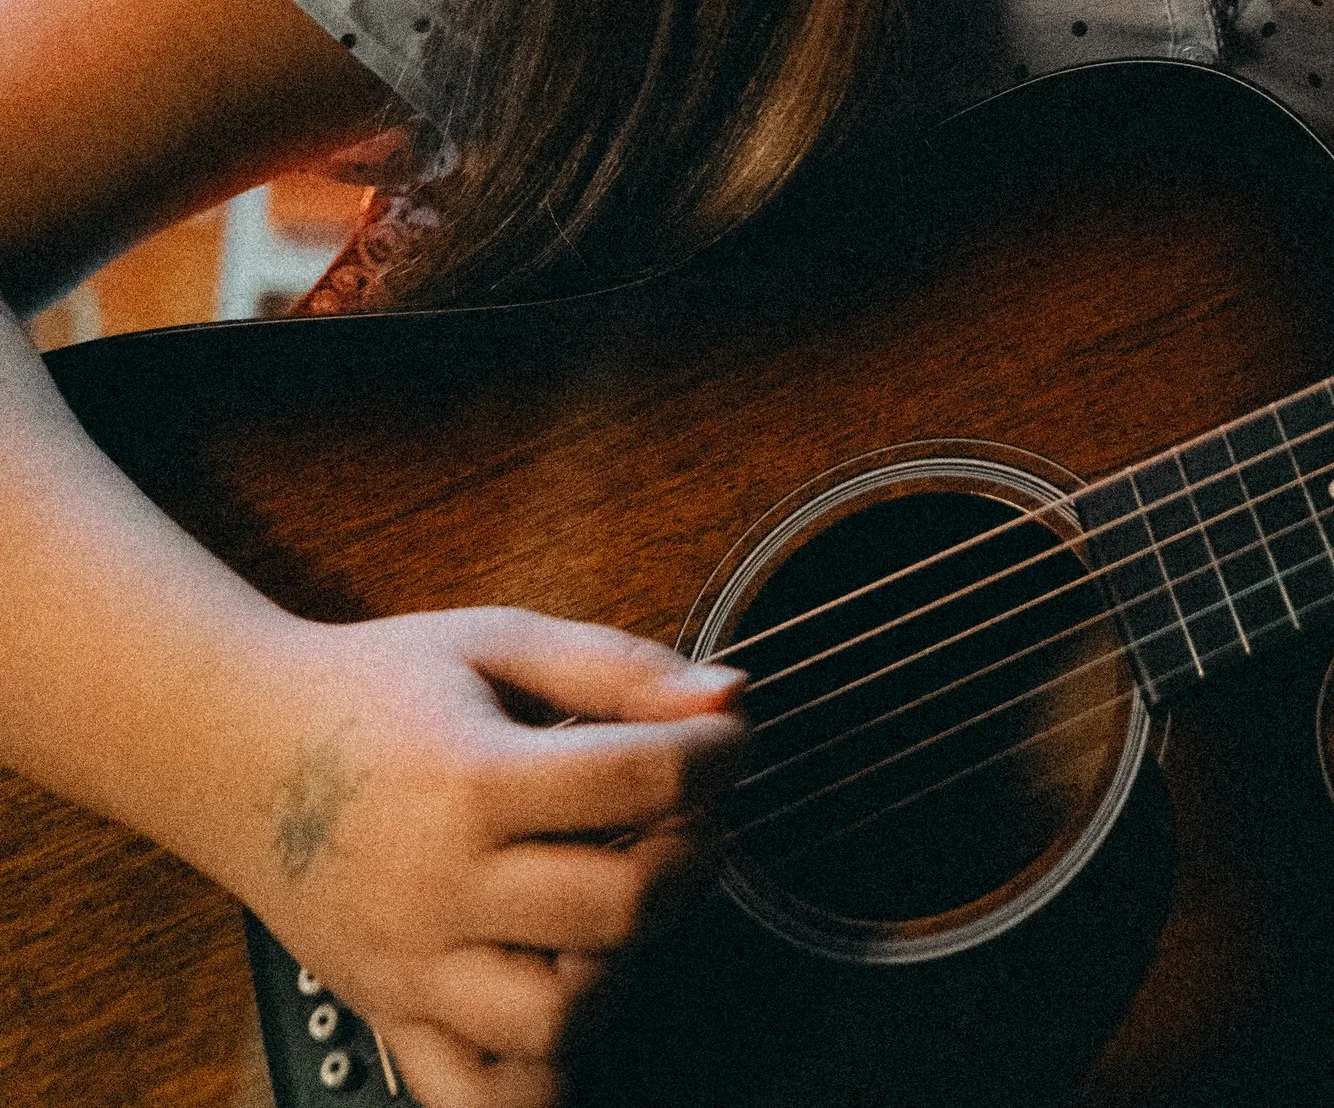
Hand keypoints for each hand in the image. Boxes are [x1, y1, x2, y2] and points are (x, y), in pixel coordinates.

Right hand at [228, 606, 745, 1107]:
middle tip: (690, 821)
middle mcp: (443, 887)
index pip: (643, 782)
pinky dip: (540, 1076)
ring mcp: (413, 966)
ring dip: (623, 965)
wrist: (233, 748)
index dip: (717, 757)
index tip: (728, 742)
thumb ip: (619, 668)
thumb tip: (729, 697)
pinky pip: (476, 1095)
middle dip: (692, 859)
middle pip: (620, 908)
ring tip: (620, 902)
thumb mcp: (496, 641)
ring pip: (558, 1020)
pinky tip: (569, 1000)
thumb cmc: (374, 688)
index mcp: (473, 779)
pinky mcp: (390, 1015)